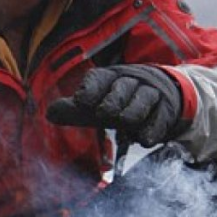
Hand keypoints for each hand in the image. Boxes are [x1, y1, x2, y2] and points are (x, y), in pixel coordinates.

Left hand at [46, 64, 183, 146]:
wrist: (159, 99)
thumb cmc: (118, 102)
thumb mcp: (95, 106)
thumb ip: (73, 110)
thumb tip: (50, 113)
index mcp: (108, 78)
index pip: (98, 78)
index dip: (90, 89)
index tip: (81, 101)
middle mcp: (130, 81)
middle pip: (123, 86)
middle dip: (113, 99)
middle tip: (104, 113)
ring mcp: (151, 93)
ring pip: (144, 97)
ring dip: (133, 112)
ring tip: (125, 122)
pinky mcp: (166, 110)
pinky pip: (161, 118)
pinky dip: (152, 129)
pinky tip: (144, 139)